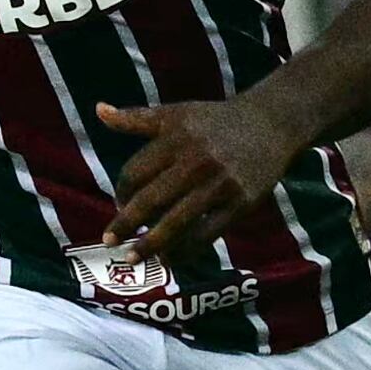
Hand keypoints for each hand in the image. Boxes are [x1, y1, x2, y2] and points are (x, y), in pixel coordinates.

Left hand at [94, 92, 300, 259]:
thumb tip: (99, 110)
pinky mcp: (239, 203)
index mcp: (175, 139)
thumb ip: (136, 118)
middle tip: (108, 241)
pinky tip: (171, 259)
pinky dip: (186, 250)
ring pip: (176, 222)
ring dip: (151, 244)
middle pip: (151, 200)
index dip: (121, 192)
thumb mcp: (176, 113)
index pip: (135, 172)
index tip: (118, 204)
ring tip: (133, 257)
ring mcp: (218, 184)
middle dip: (125, 223)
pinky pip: (206, 234)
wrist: (271, 123)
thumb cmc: (216, 119)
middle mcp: (194, 162)